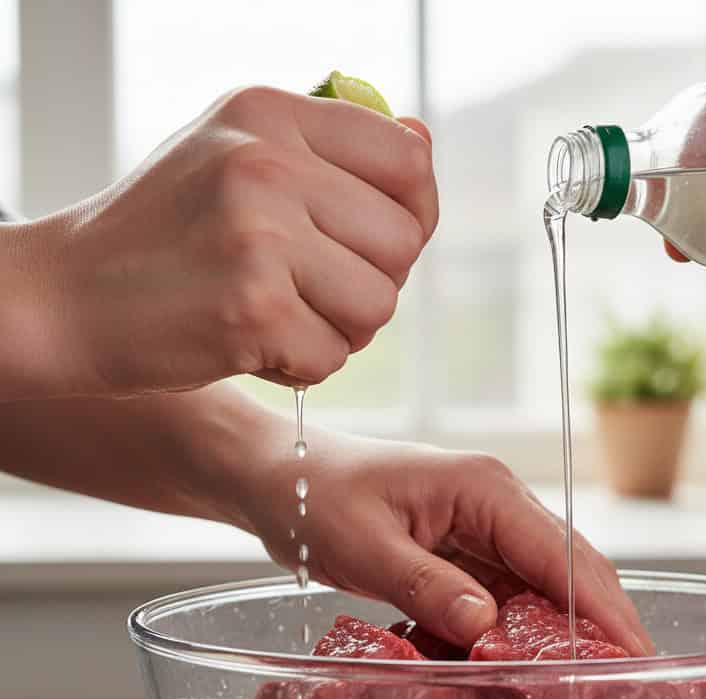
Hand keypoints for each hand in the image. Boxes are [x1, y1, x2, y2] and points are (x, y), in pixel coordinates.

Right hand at [1, 86, 437, 399]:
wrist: (69, 297)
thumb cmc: (170, 232)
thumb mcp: (237, 155)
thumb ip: (331, 151)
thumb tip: (424, 143)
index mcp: (270, 115)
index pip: (408, 163)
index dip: (414, 215)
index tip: (376, 242)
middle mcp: (265, 164)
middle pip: (402, 244)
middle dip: (372, 282)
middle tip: (314, 290)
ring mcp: (258, 236)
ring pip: (378, 306)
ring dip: (340, 330)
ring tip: (281, 314)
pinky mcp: (252, 310)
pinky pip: (333, 357)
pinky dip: (301, 365)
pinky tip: (252, 344)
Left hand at [238, 429, 652, 654]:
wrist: (281, 479)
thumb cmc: (315, 497)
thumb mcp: (365, 545)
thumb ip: (426, 586)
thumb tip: (487, 629)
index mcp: (485, 490)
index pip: (564, 554)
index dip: (604, 610)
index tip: (637, 658)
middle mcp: (498, 506)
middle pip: (571, 570)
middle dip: (604, 626)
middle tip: (634, 687)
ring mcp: (484, 530)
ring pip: (545, 589)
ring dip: (567, 637)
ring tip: (594, 690)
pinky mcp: (466, 555)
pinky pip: (509, 600)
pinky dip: (523, 637)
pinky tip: (535, 673)